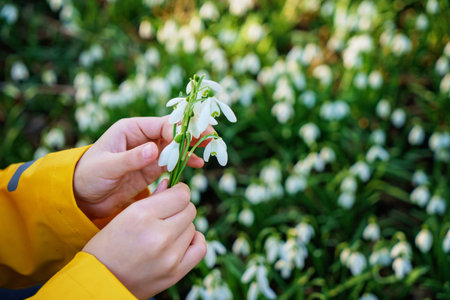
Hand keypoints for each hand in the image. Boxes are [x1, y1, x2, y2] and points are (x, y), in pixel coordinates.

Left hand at [74, 116, 210, 218]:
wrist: (83, 197)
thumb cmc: (89, 176)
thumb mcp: (106, 167)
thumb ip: (130, 158)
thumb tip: (154, 149)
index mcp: (131, 129)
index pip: (161, 124)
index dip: (177, 130)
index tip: (188, 140)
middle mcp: (143, 138)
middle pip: (173, 131)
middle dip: (192, 133)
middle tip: (211, 135)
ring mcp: (149, 153)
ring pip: (177, 146)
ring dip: (193, 146)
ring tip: (210, 148)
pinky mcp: (152, 168)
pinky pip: (173, 162)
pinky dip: (186, 161)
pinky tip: (198, 163)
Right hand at [82, 182, 205, 298]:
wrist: (99, 282)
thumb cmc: (108, 245)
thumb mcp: (124, 215)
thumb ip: (152, 198)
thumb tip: (172, 184)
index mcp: (141, 215)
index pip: (182, 195)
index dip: (179, 191)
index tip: (174, 194)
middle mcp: (159, 235)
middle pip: (189, 210)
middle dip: (180, 208)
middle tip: (166, 215)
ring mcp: (169, 256)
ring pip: (193, 227)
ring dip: (182, 227)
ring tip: (165, 233)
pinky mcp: (175, 273)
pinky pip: (200, 248)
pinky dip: (194, 241)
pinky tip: (182, 242)